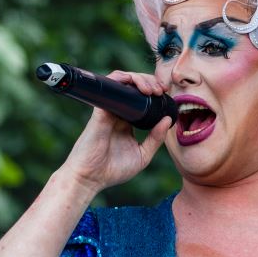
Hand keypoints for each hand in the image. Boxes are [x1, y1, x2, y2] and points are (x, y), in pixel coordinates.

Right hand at [57, 70, 173, 192]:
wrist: (90, 178)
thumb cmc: (112, 170)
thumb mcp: (142, 155)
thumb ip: (156, 138)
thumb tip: (168, 119)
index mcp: (127, 121)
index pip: (140, 98)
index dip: (153, 90)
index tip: (166, 94)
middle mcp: (117, 112)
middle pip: (133, 86)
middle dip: (149, 81)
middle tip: (161, 90)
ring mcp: (108, 110)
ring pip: (122, 81)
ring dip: (138, 78)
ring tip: (151, 89)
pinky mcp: (100, 110)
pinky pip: (109, 87)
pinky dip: (121, 79)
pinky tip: (135, 85)